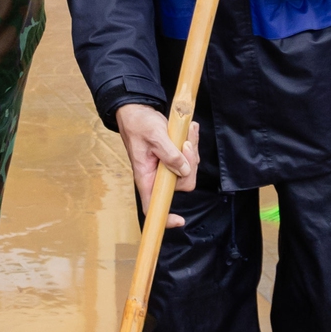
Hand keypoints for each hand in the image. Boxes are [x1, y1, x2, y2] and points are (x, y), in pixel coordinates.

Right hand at [114, 104, 196, 227]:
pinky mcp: (175, 158)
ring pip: (190, 169)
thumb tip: (184, 170)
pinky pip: (191, 158)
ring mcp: (167, 167)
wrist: (138, 111)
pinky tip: (189, 131)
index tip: (180, 220)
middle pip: (183, 184)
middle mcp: (158, 176)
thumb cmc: (139, 124)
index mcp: (146, 177)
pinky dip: (192, 144)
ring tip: (187, 132)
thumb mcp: (154, 136)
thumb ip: (170, 155)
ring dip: (192, 150)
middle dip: (190, 163)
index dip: (165, 218)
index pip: (152, 206)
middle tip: (186, 143)